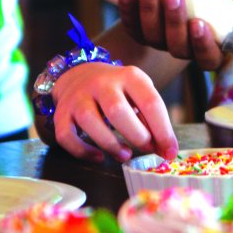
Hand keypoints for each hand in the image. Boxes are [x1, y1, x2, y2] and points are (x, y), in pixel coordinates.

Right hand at [50, 61, 177, 161]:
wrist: (80, 75)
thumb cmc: (119, 91)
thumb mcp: (139, 94)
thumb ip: (151, 119)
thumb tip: (164, 149)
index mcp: (129, 76)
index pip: (150, 102)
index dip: (163, 131)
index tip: (170, 152)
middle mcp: (102, 83)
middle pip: (117, 110)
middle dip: (136, 135)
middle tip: (146, 149)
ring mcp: (78, 97)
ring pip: (89, 121)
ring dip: (110, 144)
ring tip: (125, 155)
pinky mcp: (62, 113)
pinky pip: (66, 136)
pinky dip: (82, 151)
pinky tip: (98, 157)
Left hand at [117, 0, 226, 67]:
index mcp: (210, 38)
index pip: (210, 57)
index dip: (203, 46)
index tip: (198, 22)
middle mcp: (184, 44)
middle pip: (178, 47)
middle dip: (174, 21)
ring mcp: (160, 39)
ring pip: (153, 36)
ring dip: (150, 10)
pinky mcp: (138, 29)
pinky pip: (131, 26)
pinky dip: (128, 10)